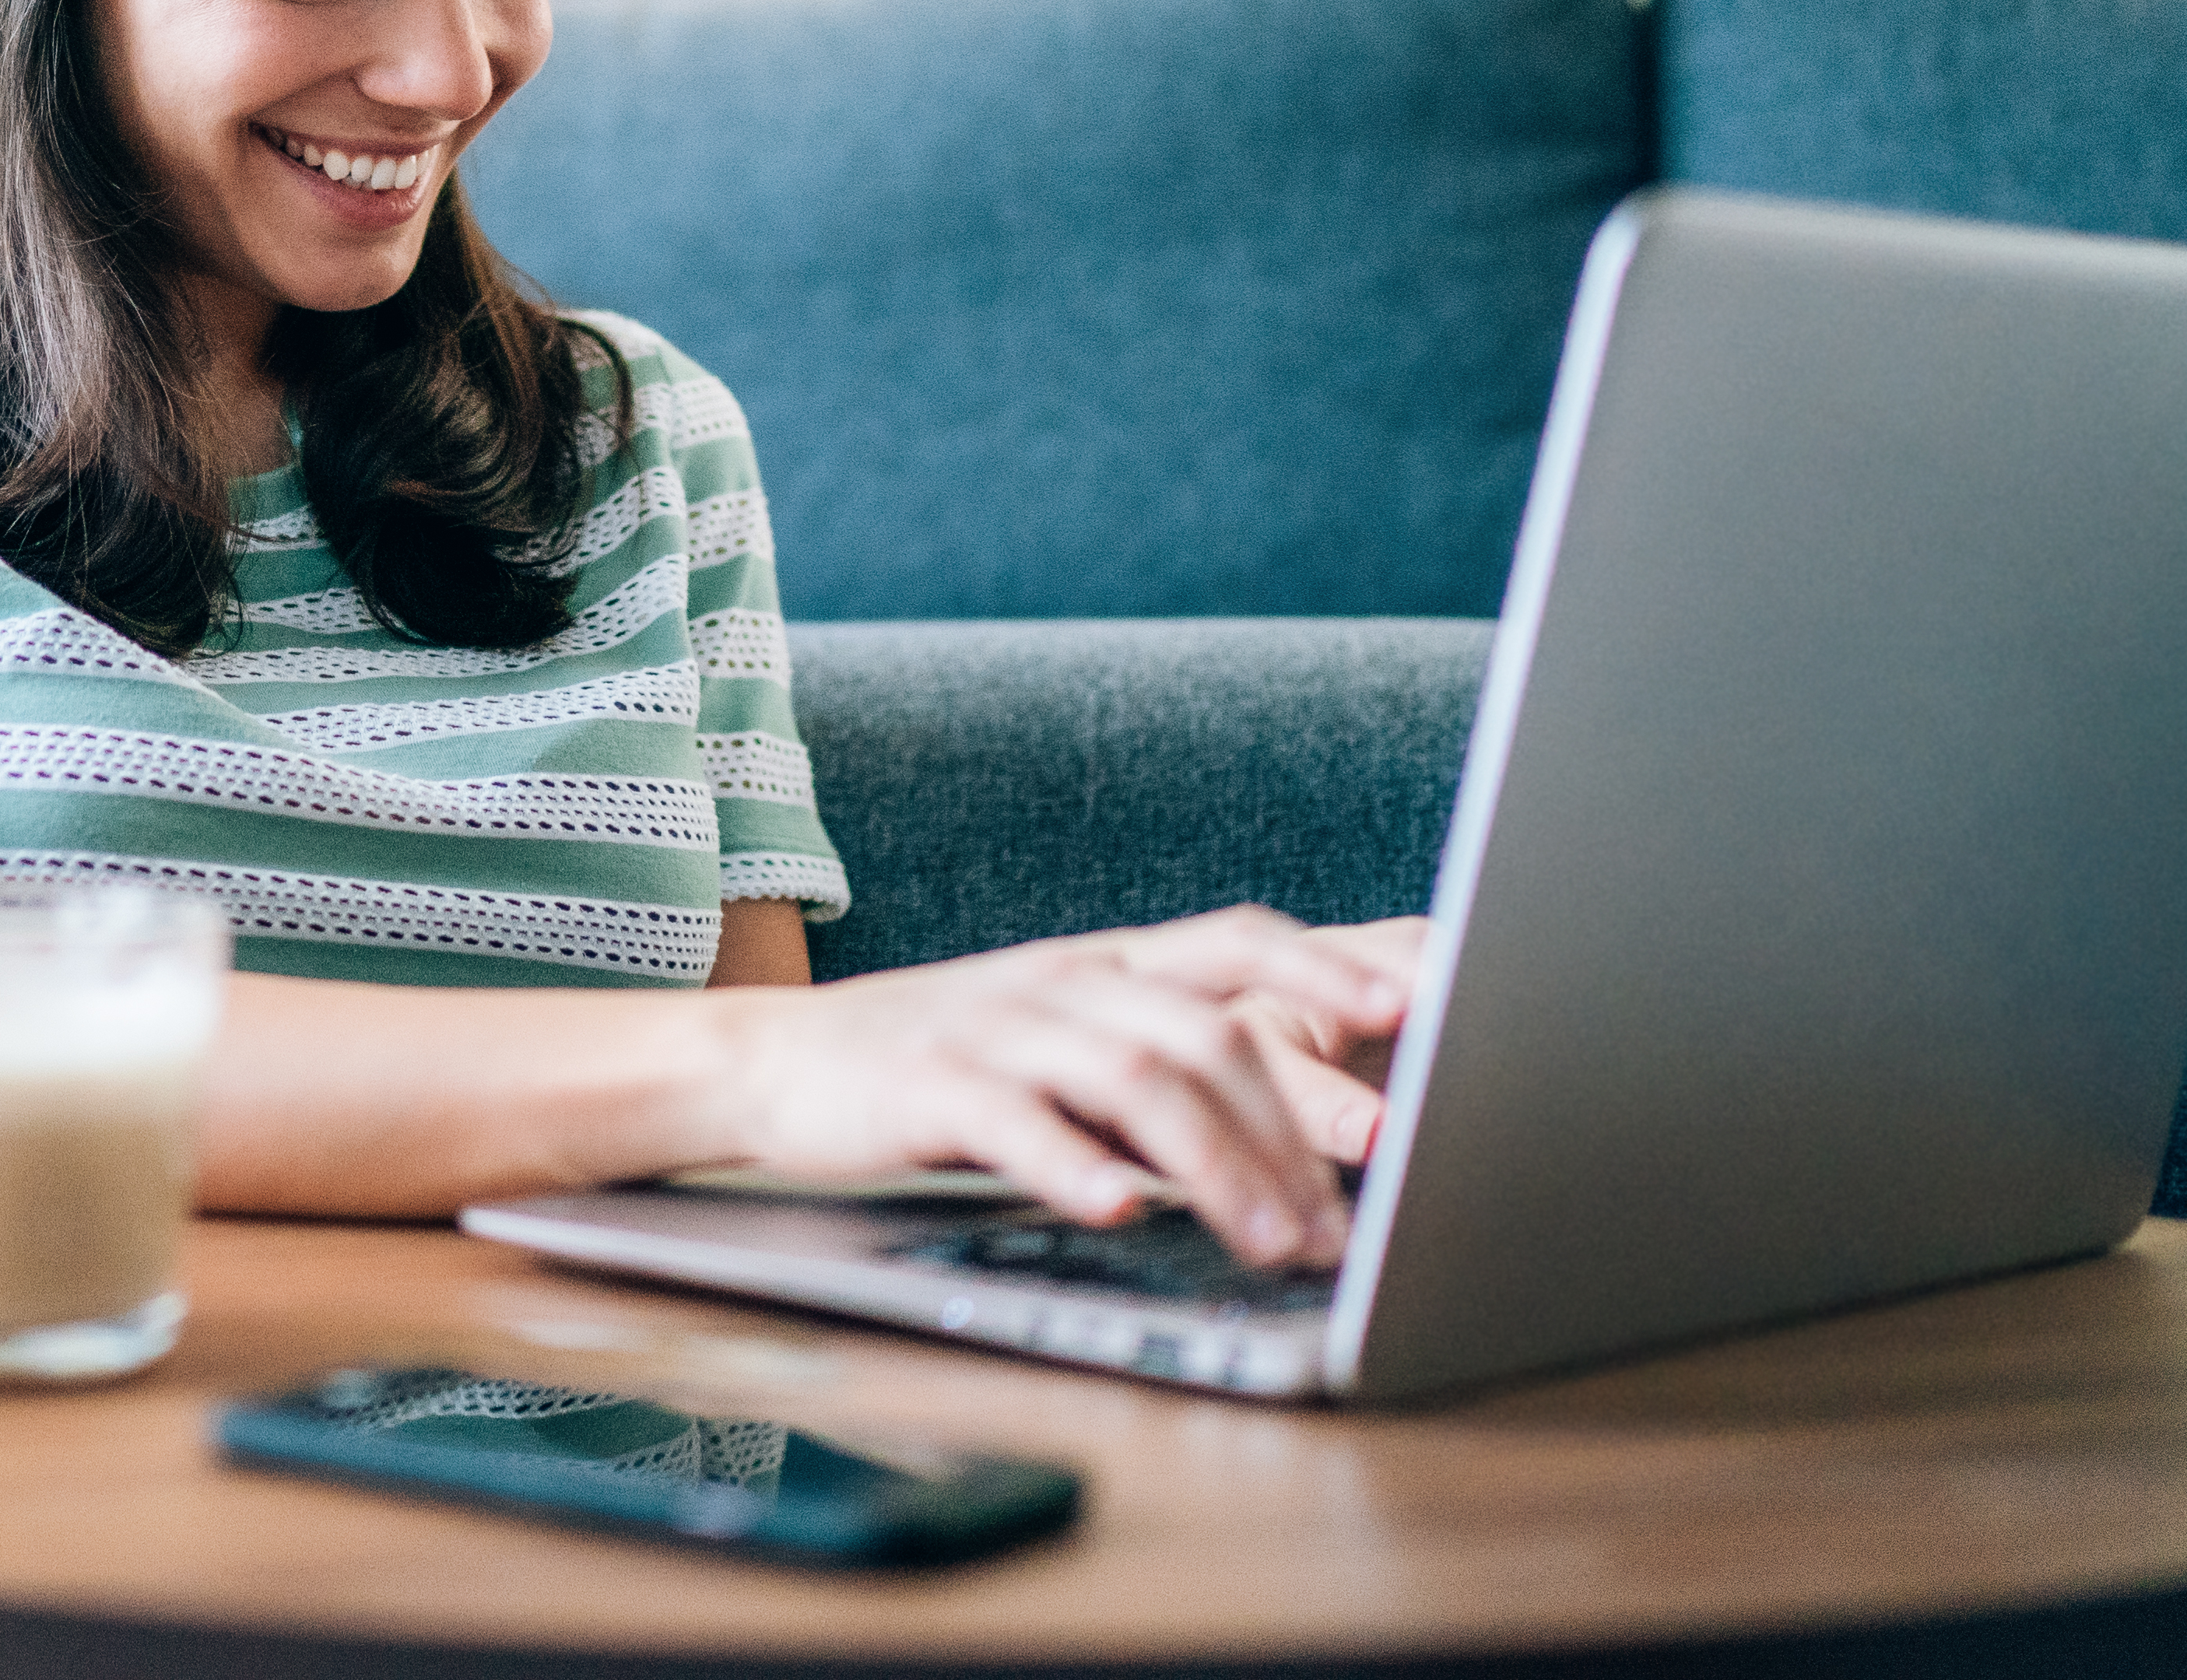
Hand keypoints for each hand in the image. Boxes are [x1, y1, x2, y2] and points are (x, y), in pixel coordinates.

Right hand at [696, 906, 1417, 1269]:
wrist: (774, 1060)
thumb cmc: (943, 1067)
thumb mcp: (1061, 1050)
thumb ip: (1163, 1077)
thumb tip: (1301, 1152)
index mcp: (1102, 965)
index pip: (1235, 941)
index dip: (1325, 965)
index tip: (1412, 1008)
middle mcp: (1060, 982)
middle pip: (1205, 1032)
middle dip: (1292, 1128)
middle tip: (1345, 1221)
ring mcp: (993, 1027)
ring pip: (1131, 1079)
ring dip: (1215, 1167)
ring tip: (1266, 1244)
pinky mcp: (928, 1084)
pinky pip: (1014, 1120)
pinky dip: (1073, 1166)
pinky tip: (1116, 1211)